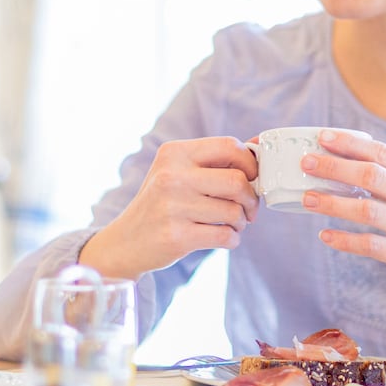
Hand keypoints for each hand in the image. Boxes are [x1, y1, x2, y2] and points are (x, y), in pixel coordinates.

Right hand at [80, 136, 259, 278]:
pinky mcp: (177, 236)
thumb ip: (215, 159)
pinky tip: (223, 238)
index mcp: (175, 153)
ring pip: (234, 211)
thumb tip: (259, 143)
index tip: (252, 178)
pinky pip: (225, 236)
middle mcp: (172, 176)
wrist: (126, 241)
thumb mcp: (178, 172)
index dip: (250, 163)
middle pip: (237, 180)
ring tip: (231, 224)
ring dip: (241, 222)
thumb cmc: (162, 204)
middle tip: (248, 209)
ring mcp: (173, 206)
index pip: (229, 145)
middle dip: (251, 198)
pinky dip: (232, 239)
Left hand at [300, 130, 385, 346]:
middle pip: (370, 174)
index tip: (322, 137)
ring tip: (307, 198)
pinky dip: (346, 240)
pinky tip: (326, 236)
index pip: (383, 153)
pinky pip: (372, 246)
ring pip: (366, 209)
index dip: (350, 144)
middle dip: (333, 167)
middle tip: (305, 162)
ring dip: (332, 203)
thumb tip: (363, 166)